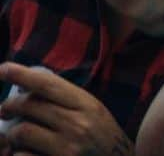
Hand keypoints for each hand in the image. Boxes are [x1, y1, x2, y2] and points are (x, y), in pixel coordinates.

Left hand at [0, 64, 132, 155]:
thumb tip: (30, 86)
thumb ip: (67, 99)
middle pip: (31, 106)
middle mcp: (77, 124)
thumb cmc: (102, 137)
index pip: (47, 84)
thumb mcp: (92, 111)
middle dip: (9, 106)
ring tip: (12, 136)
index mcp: (86, 104)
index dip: (21, 74)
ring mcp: (67, 148)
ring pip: (23, 132)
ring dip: (10, 133)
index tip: (2, 68)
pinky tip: (21, 153)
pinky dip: (17, 154)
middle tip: (4, 110)